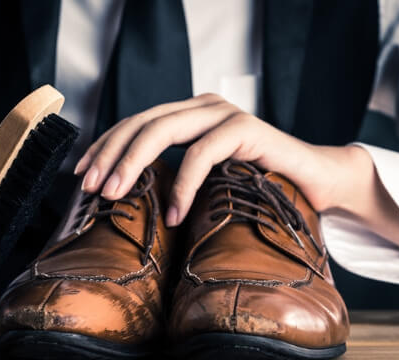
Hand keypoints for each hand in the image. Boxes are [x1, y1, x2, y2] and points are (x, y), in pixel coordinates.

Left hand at [74, 93, 363, 225]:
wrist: (315, 181)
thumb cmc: (256, 184)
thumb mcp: (206, 179)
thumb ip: (174, 174)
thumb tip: (126, 198)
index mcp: (189, 114)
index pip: (135, 123)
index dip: (105, 147)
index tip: (83, 175)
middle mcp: (203, 107)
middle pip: (141, 122)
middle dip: (110, 155)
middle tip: (92, 188)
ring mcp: (224, 114)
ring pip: (163, 129)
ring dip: (133, 163)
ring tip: (116, 196)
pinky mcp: (246, 129)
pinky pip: (202, 153)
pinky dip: (184, 185)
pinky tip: (173, 213)